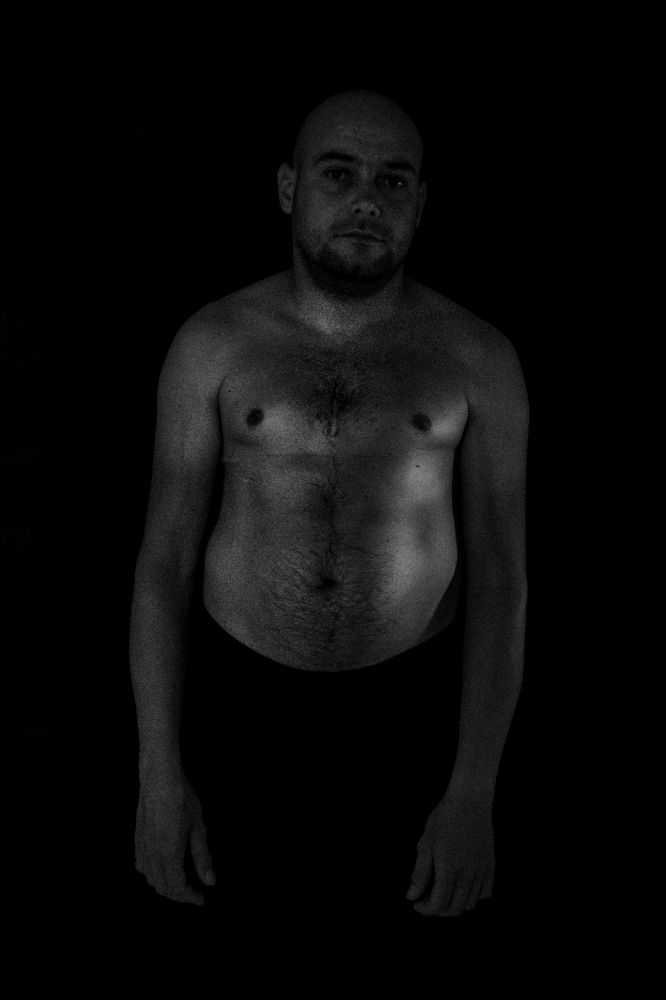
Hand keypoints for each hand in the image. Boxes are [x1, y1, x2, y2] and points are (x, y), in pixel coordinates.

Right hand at [135, 776, 215, 904]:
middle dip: (178, 895)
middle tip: (193, 894)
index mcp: (169, 854)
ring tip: (180, 884)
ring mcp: (142, 847)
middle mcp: (152, 855)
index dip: (189, 897)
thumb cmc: (182, 799)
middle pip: (163, 887)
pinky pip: (142, 866)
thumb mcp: (198, 828)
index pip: (177, 887)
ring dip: (165, 886)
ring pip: (151, 879)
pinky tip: (161, 869)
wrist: (159, 779)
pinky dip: (152, 875)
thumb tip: (210, 881)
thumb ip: (203, 857)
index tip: (200, 899)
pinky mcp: (137, 839)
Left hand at [406, 790, 493, 916]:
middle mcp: (467, 875)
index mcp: (449, 870)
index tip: (417, 903)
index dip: (425, 909)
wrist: (469, 800)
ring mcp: (481, 871)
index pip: (438, 905)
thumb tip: (412, 896)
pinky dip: (473, 896)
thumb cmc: (444, 818)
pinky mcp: (490, 866)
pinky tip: (462, 886)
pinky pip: (485, 893)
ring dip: (454, 904)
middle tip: (427, 899)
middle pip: (454, 909)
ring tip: (443, 892)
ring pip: (469, 904)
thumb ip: (419, 873)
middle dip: (438, 910)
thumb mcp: (426, 843)